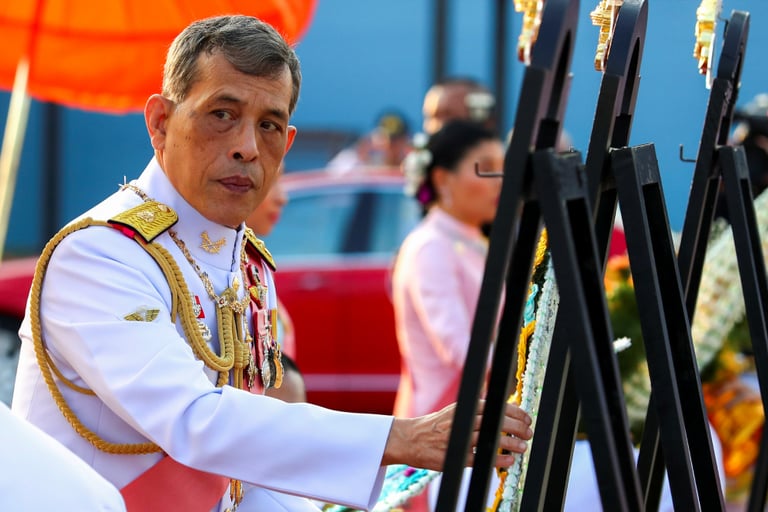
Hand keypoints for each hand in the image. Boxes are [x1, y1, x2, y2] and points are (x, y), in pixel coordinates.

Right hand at [382, 400, 531, 470]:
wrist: (409, 439)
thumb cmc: (434, 426)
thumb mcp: (453, 412)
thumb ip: (474, 411)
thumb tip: (501, 411)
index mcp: (463, 408)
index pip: (493, 407)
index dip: (513, 412)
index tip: (526, 417)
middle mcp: (462, 421)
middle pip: (494, 421)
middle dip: (516, 426)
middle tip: (528, 432)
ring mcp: (458, 439)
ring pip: (489, 439)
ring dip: (509, 442)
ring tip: (523, 446)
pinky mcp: (455, 456)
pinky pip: (480, 458)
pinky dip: (496, 458)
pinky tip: (508, 460)